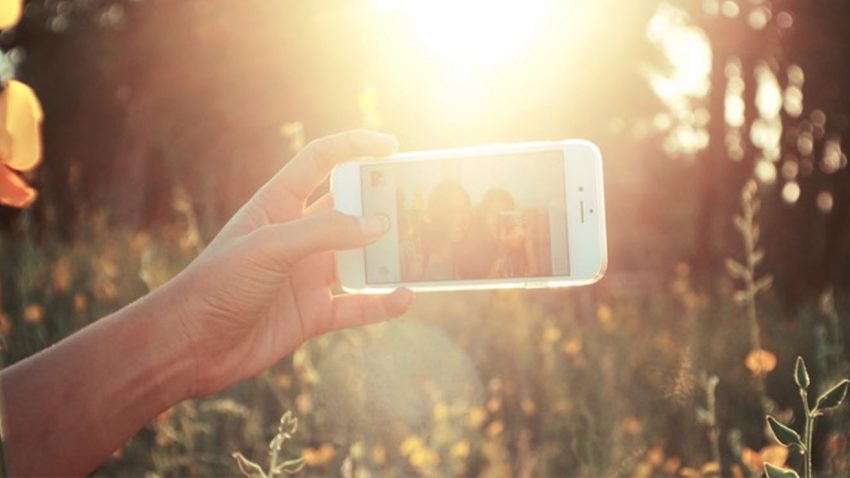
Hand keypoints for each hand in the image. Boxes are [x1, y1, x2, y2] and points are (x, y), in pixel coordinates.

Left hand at [159, 130, 413, 396]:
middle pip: (349, 209)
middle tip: (418, 203)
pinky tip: (403, 298)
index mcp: (278, 205)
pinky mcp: (313, 313)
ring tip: (421, 251)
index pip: (321, 161)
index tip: (392, 148)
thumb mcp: (269, 247)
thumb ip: (324, 232)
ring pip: (359, 259)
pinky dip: (380, 304)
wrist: (190, 346)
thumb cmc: (217, 285)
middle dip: (382, 204)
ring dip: (387, 256)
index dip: (354, 147)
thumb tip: (379, 224)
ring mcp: (306, 275)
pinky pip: (356, 307)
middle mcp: (297, 236)